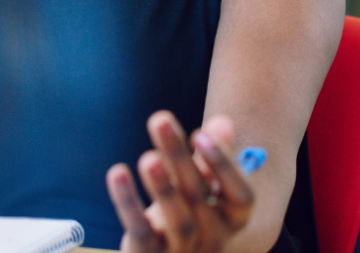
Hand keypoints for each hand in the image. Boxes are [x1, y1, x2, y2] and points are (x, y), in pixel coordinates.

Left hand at [106, 111, 255, 252]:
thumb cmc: (190, 212)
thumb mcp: (203, 185)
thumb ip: (212, 156)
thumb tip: (222, 122)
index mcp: (235, 218)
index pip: (242, 194)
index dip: (223, 164)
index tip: (199, 133)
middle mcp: (216, 238)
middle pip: (200, 196)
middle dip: (180, 157)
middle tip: (160, 120)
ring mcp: (185, 252)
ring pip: (179, 220)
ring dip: (163, 186)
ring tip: (148, 157)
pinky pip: (142, 232)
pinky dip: (128, 202)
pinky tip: (118, 173)